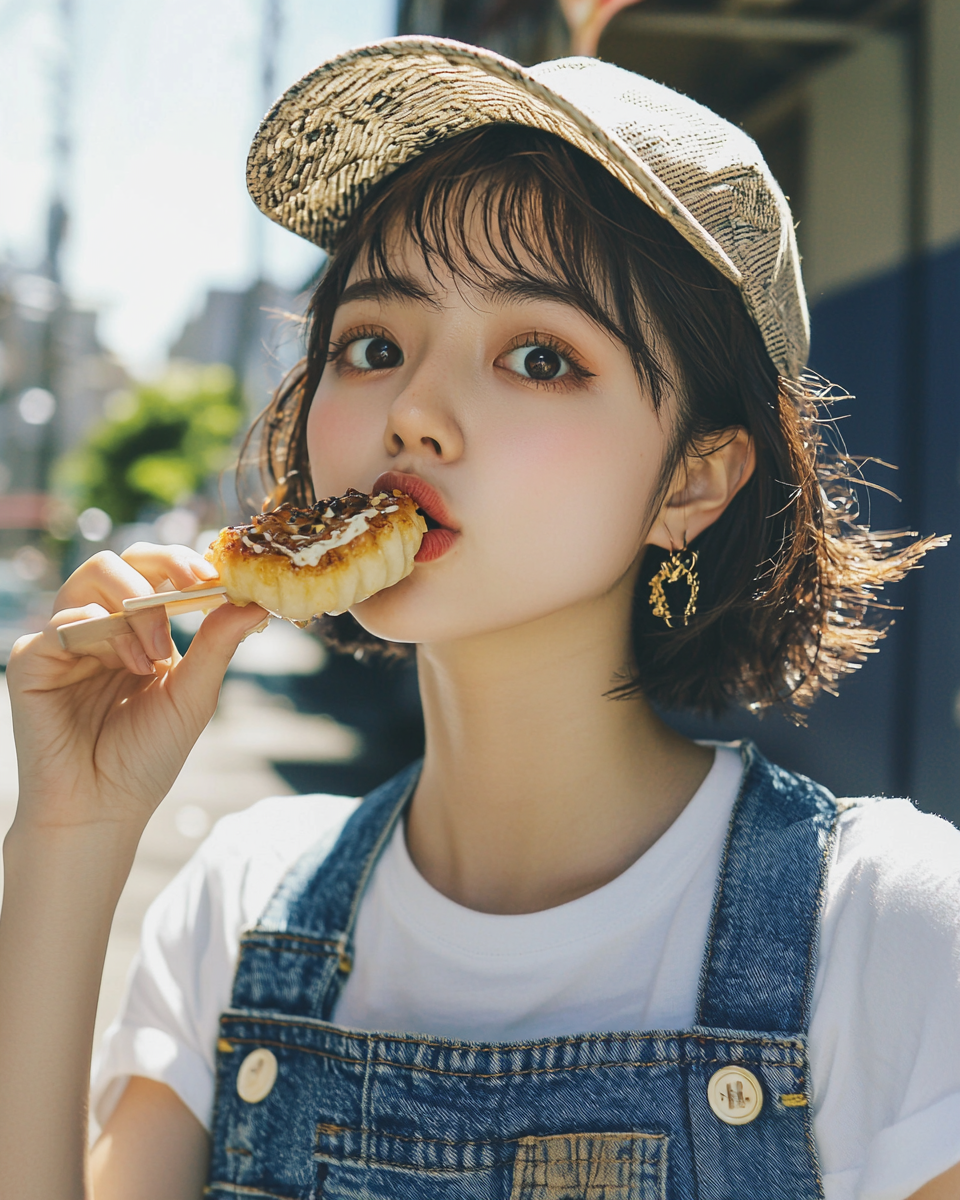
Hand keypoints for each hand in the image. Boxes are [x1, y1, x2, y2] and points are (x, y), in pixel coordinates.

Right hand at [6, 542, 266, 838]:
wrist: (102, 807)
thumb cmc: (147, 756)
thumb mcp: (193, 695)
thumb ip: (217, 644)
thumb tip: (255, 602)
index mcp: (137, 631)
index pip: (155, 571)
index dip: (183, 562)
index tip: (215, 573)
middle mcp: (99, 627)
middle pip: (121, 559)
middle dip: (163, 563)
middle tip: (193, 585)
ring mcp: (65, 640)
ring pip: (91, 577)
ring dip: (135, 606)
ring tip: (153, 655)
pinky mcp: (33, 659)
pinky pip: (63, 620)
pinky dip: (100, 632)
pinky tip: (125, 666)